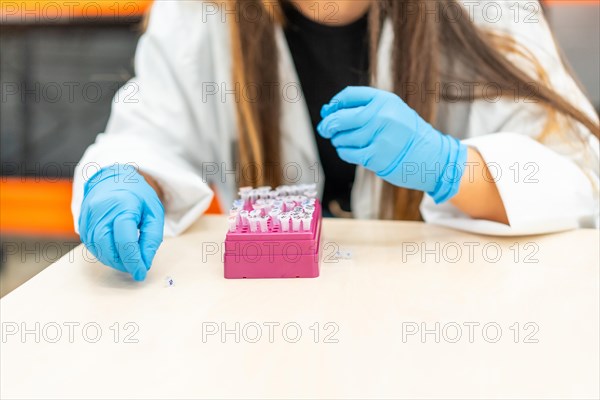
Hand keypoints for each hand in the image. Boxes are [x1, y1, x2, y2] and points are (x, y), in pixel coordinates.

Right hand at [79, 164, 164, 280]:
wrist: (113, 179)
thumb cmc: (136, 195)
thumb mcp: (154, 213)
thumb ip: (151, 238)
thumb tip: (144, 262)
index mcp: (122, 205)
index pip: (125, 240)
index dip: (133, 260)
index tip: (141, 273)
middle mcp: (100, 211)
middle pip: (107, 248)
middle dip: (122, 263)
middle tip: (136, 267)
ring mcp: (87, 218)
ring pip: (98, 250)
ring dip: (114, 261)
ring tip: (128, 259)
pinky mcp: (81, 225)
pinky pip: (92, 246)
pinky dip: (105, 254)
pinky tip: (117, 252)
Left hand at [318, 86, 467, 202]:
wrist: (432, 157)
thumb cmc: (407, 134)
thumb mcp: (392, 111)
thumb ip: (364, 108)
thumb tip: (327, 112)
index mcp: (385, 100)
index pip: (349, 95)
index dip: (334, 104)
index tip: (328, 111)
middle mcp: (381, 115)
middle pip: (341, 118)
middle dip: (328, 124)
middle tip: (325, 129)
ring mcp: (378, 136)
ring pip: (342, 138)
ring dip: (338, 140)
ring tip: (343, 141)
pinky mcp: (376, 156)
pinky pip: (348, 153)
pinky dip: (344, 152)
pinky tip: (349, 151)